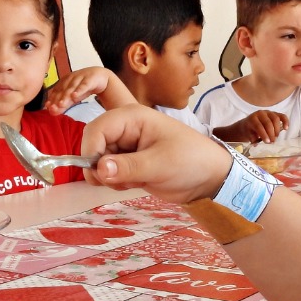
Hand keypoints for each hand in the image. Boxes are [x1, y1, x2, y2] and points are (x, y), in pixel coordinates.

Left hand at [44, 66, 109, 114]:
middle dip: (57, 99)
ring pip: (72, 88)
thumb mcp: (73, 97)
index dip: (52, 99)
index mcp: (64, 81)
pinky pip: (84, 85)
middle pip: (63, 90)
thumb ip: (63, 104)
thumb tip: (52, 112)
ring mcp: (80, 78)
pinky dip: (79, 90)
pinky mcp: (90, 80)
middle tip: (53, 109)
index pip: (56, 91)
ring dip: (66, 96)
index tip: (48, 108)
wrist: (100, 76)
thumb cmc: (83, 87)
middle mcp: (71, 79)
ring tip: (61, 104)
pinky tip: (75, 96)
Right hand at [84, 106, 231, 203]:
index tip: (99, 173)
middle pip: (93, 144)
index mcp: (132, 117)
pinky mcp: (127, 162)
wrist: (209, 178)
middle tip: (118, 181)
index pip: (96, 129)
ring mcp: (125, 146)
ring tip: (131, 181)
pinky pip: (107, 172)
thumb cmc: (191, 161)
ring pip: (97, 161)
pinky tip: (133, 183)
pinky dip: (114, 181)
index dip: (91, 150)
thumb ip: (128, 167)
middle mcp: (125, 128)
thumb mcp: (160, 164)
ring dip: (107, 176)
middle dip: (99, 166)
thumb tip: (99, 170)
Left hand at [240, 110, 286, 142]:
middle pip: (268, 123)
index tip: (267, 142)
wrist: (249, 123)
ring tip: (276, 137)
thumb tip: (257, 143)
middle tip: (272, 141)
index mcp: (252, 118)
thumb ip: (253, 138)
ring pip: (275, 119)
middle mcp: (260, 113)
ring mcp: (268, 112)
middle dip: (271, 133)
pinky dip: (285, 121)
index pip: (259, 126)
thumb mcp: (248, 135)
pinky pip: (282, 116)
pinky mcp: (275, 113)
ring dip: (277, 130)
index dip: (264, 134)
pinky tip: (286, 128)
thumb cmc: (249, 130)